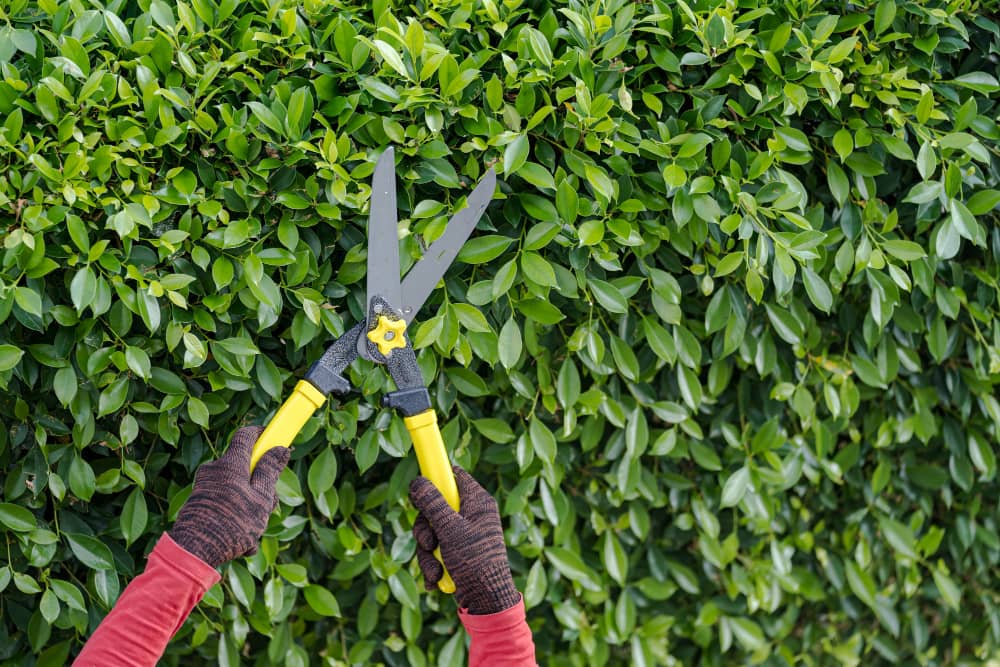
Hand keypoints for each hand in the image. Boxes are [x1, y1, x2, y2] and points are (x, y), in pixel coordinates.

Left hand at [169, 426, 288, 567]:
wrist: (194, 551)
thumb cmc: (232, 523)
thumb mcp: (261, 498)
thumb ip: (270, 471)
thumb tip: (280, 449)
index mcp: (230, 464)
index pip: (246, 436)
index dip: (262, 434)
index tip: (275, 437)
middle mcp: (214, 471)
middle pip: (244, 468)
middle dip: (260, 485)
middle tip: (269, 507)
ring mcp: (204, 488)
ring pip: (237, 491)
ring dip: (250, 509)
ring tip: (253, 534)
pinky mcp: (199, 505)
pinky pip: (225, 505)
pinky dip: (236, 520)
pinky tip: (242, 543)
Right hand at [409, 465, 518, 613]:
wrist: (487, 600)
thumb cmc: (475, 560)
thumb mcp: (449, 529)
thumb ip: (432, 503)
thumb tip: (418, 480)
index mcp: (477, 501)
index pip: (454, 476)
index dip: (435, 478)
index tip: (419, 486)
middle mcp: (471, 515)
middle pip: (435, 507)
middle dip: (425, 529)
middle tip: (429, 542)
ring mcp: (464, 534)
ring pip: (432, 532)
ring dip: (428, 553)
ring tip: (436, 570)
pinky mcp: (457, 552)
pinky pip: (436, 550)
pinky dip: (433, 565)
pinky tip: (435, 580)